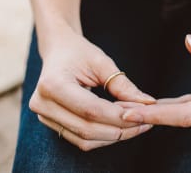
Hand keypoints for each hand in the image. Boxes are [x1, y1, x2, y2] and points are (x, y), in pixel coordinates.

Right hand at [29, 27, 155, 150]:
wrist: (58, 50)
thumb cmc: (79, 52)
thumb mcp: (102, 62)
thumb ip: (122, 84)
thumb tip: (147, 103)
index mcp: (52, 84)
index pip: (90, 110)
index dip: (118, 115)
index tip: (142, 113)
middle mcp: (43, 104)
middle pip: (87, 129)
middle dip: (120, 128)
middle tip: (144, 119)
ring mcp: (44, 117)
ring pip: (85, 140)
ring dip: (114, 135)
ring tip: (135, 123)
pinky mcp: (51, 124)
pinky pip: (80, 139)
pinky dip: (103, 136)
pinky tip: (120, 126)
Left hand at [122, 33, 190, 127]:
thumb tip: (188, 41)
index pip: (186, 115)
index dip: (157, 116)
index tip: (130, 114)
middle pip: (179, 120)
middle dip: (148, 117)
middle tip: (117, 111)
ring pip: (181, 117)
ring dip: (155, 114)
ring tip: (126, 109)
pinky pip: (186, 110)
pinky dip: (167, 109)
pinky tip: (148, 106)